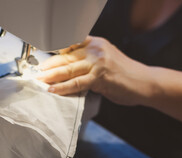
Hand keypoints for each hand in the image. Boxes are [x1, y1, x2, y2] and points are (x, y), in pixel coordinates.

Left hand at [37, 36, 151, 105]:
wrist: (145, 82)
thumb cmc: (124, 74)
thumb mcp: (104, 60)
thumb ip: (87, 61)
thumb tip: (66, 68)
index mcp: (95, 42)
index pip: (68, 44)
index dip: (53, 50)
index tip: (40, 57)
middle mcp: (95, 49)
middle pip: (65, 57)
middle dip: (48, 65)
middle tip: (36, 72)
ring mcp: (98, 62)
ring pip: (68, 69)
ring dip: (51, 76)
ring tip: (39, 80)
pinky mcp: (100, 77)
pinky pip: (76, 83)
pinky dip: (63, 87)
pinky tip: (53, 90)